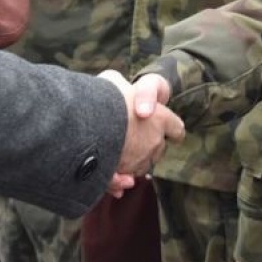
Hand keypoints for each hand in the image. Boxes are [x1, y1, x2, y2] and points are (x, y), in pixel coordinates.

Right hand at [99, 70, 183, 194]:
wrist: (85, 124)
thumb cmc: (103, 99)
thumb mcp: (112, 82)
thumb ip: (120, 86)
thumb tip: (117, 87)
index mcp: (159, 118)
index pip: (176, 128)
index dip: (171, 128)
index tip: (169, 131)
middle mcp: (154, 142)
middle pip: (157, 148)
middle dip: (147, 144)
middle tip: (130, 136)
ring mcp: (140, 161)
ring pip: (141, 165)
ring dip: (131, 161)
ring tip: (115, 152)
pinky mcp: (124, 175)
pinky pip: (123, 180)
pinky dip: (117, 178)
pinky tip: (110, 173)